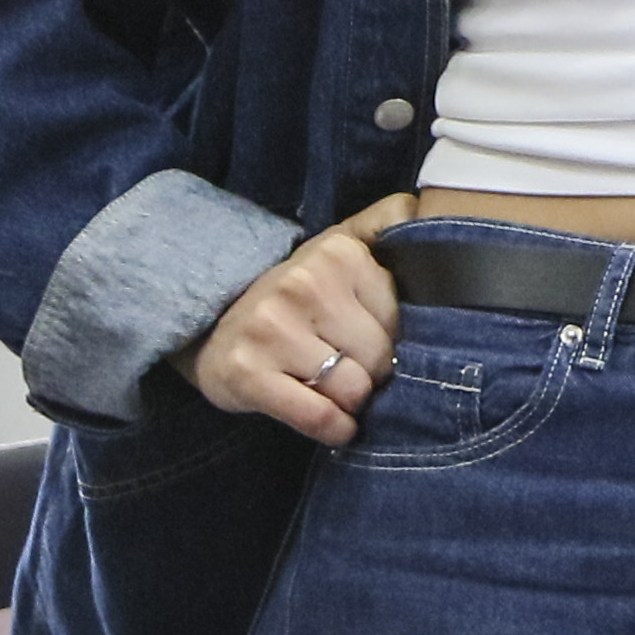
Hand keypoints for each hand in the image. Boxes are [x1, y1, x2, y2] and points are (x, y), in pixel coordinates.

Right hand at [183, 197, 412, 441]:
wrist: (211, 323)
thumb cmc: (297, 294)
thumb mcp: (339, 246)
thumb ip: (385, 223)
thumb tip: (423, 206)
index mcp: (337, 254)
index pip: (402, 317)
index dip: (394, 339)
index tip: (372, 342)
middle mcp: (303, 285)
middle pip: (379, 357)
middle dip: (374, 374)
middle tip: (355, 371)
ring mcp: (271, 330)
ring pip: (353, 390)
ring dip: (352, 403)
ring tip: (338, 392)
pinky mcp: (246, 373)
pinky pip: (318, 417)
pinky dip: (335, 428)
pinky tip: (337, 425)